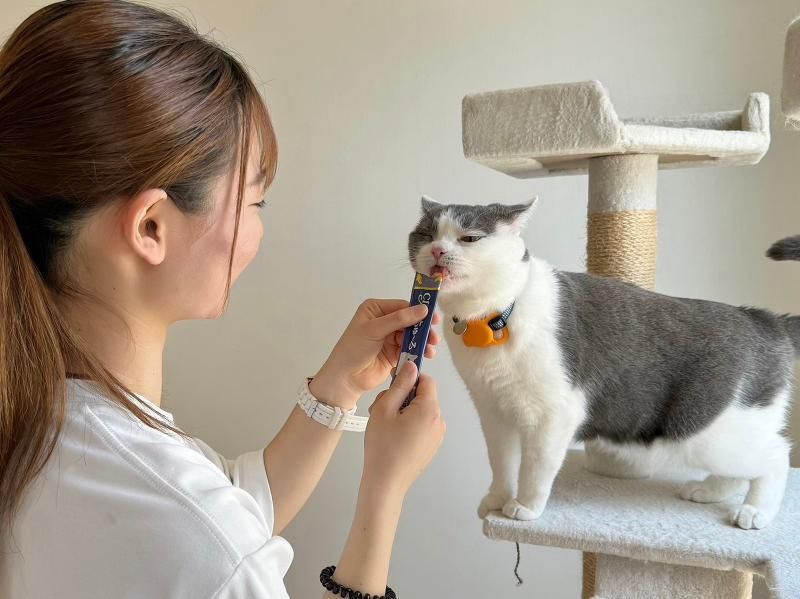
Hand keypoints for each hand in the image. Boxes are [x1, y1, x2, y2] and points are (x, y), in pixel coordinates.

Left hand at [310, 298, 441, 408]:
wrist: (346, 378)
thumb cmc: (354, 349)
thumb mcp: (374, 329)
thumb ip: (399, 319)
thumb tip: (423, 309)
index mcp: (376, 310)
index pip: (402, 306)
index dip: (418, 311)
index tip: (433, 318)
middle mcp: (384, 321)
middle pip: (410, 321)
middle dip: (422, 329)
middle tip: (434, 336)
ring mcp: (390, 338)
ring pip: (412, 336)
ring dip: (423, 341)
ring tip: (431, 348)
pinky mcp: (395, 353)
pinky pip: (411, 349)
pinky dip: (419, 351)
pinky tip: (427, 355)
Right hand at [362, 361, 445, 495]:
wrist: (386, 483)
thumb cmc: (382, 446)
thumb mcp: (384, 409)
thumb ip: (400, 384)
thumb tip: (412, 366)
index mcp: (430, 409)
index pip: (426, 380)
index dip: (410, 378)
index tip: (393, 386)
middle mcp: (439, 421)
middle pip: (424, 396)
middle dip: (404, 397)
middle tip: (383, 410)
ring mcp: (438, 436)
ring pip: (422, 411)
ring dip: (405, 412)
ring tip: (386, 426)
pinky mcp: (432, 446)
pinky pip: (423, 426)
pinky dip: (410, 425)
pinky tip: (394, 437)